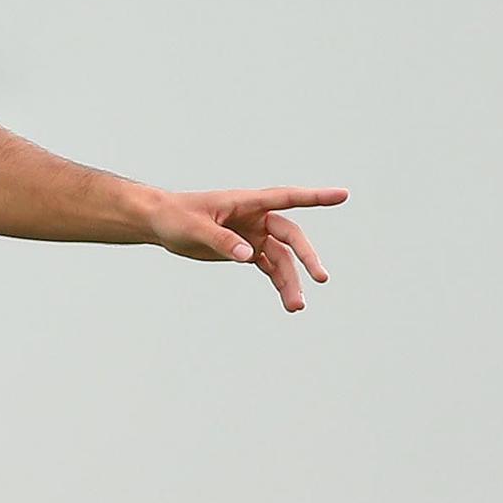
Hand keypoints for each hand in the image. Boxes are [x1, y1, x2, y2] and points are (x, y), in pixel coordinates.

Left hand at [146, 187, 348, 312]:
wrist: (160, 224)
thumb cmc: (175, 216)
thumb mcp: (195, 228)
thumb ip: (221, 240)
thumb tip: (249, 255)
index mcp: (246, 202)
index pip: (286, 198)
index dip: (315, 197)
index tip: (342, 196)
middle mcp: (255, 217)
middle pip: (290, 236)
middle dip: (306, 257)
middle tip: (321, 278)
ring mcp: (252, 234)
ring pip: (282, 258)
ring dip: (291, 281)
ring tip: (296, 306)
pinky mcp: (245, 250)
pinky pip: (269, 267)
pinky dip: (279, 283)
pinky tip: (289, 301)